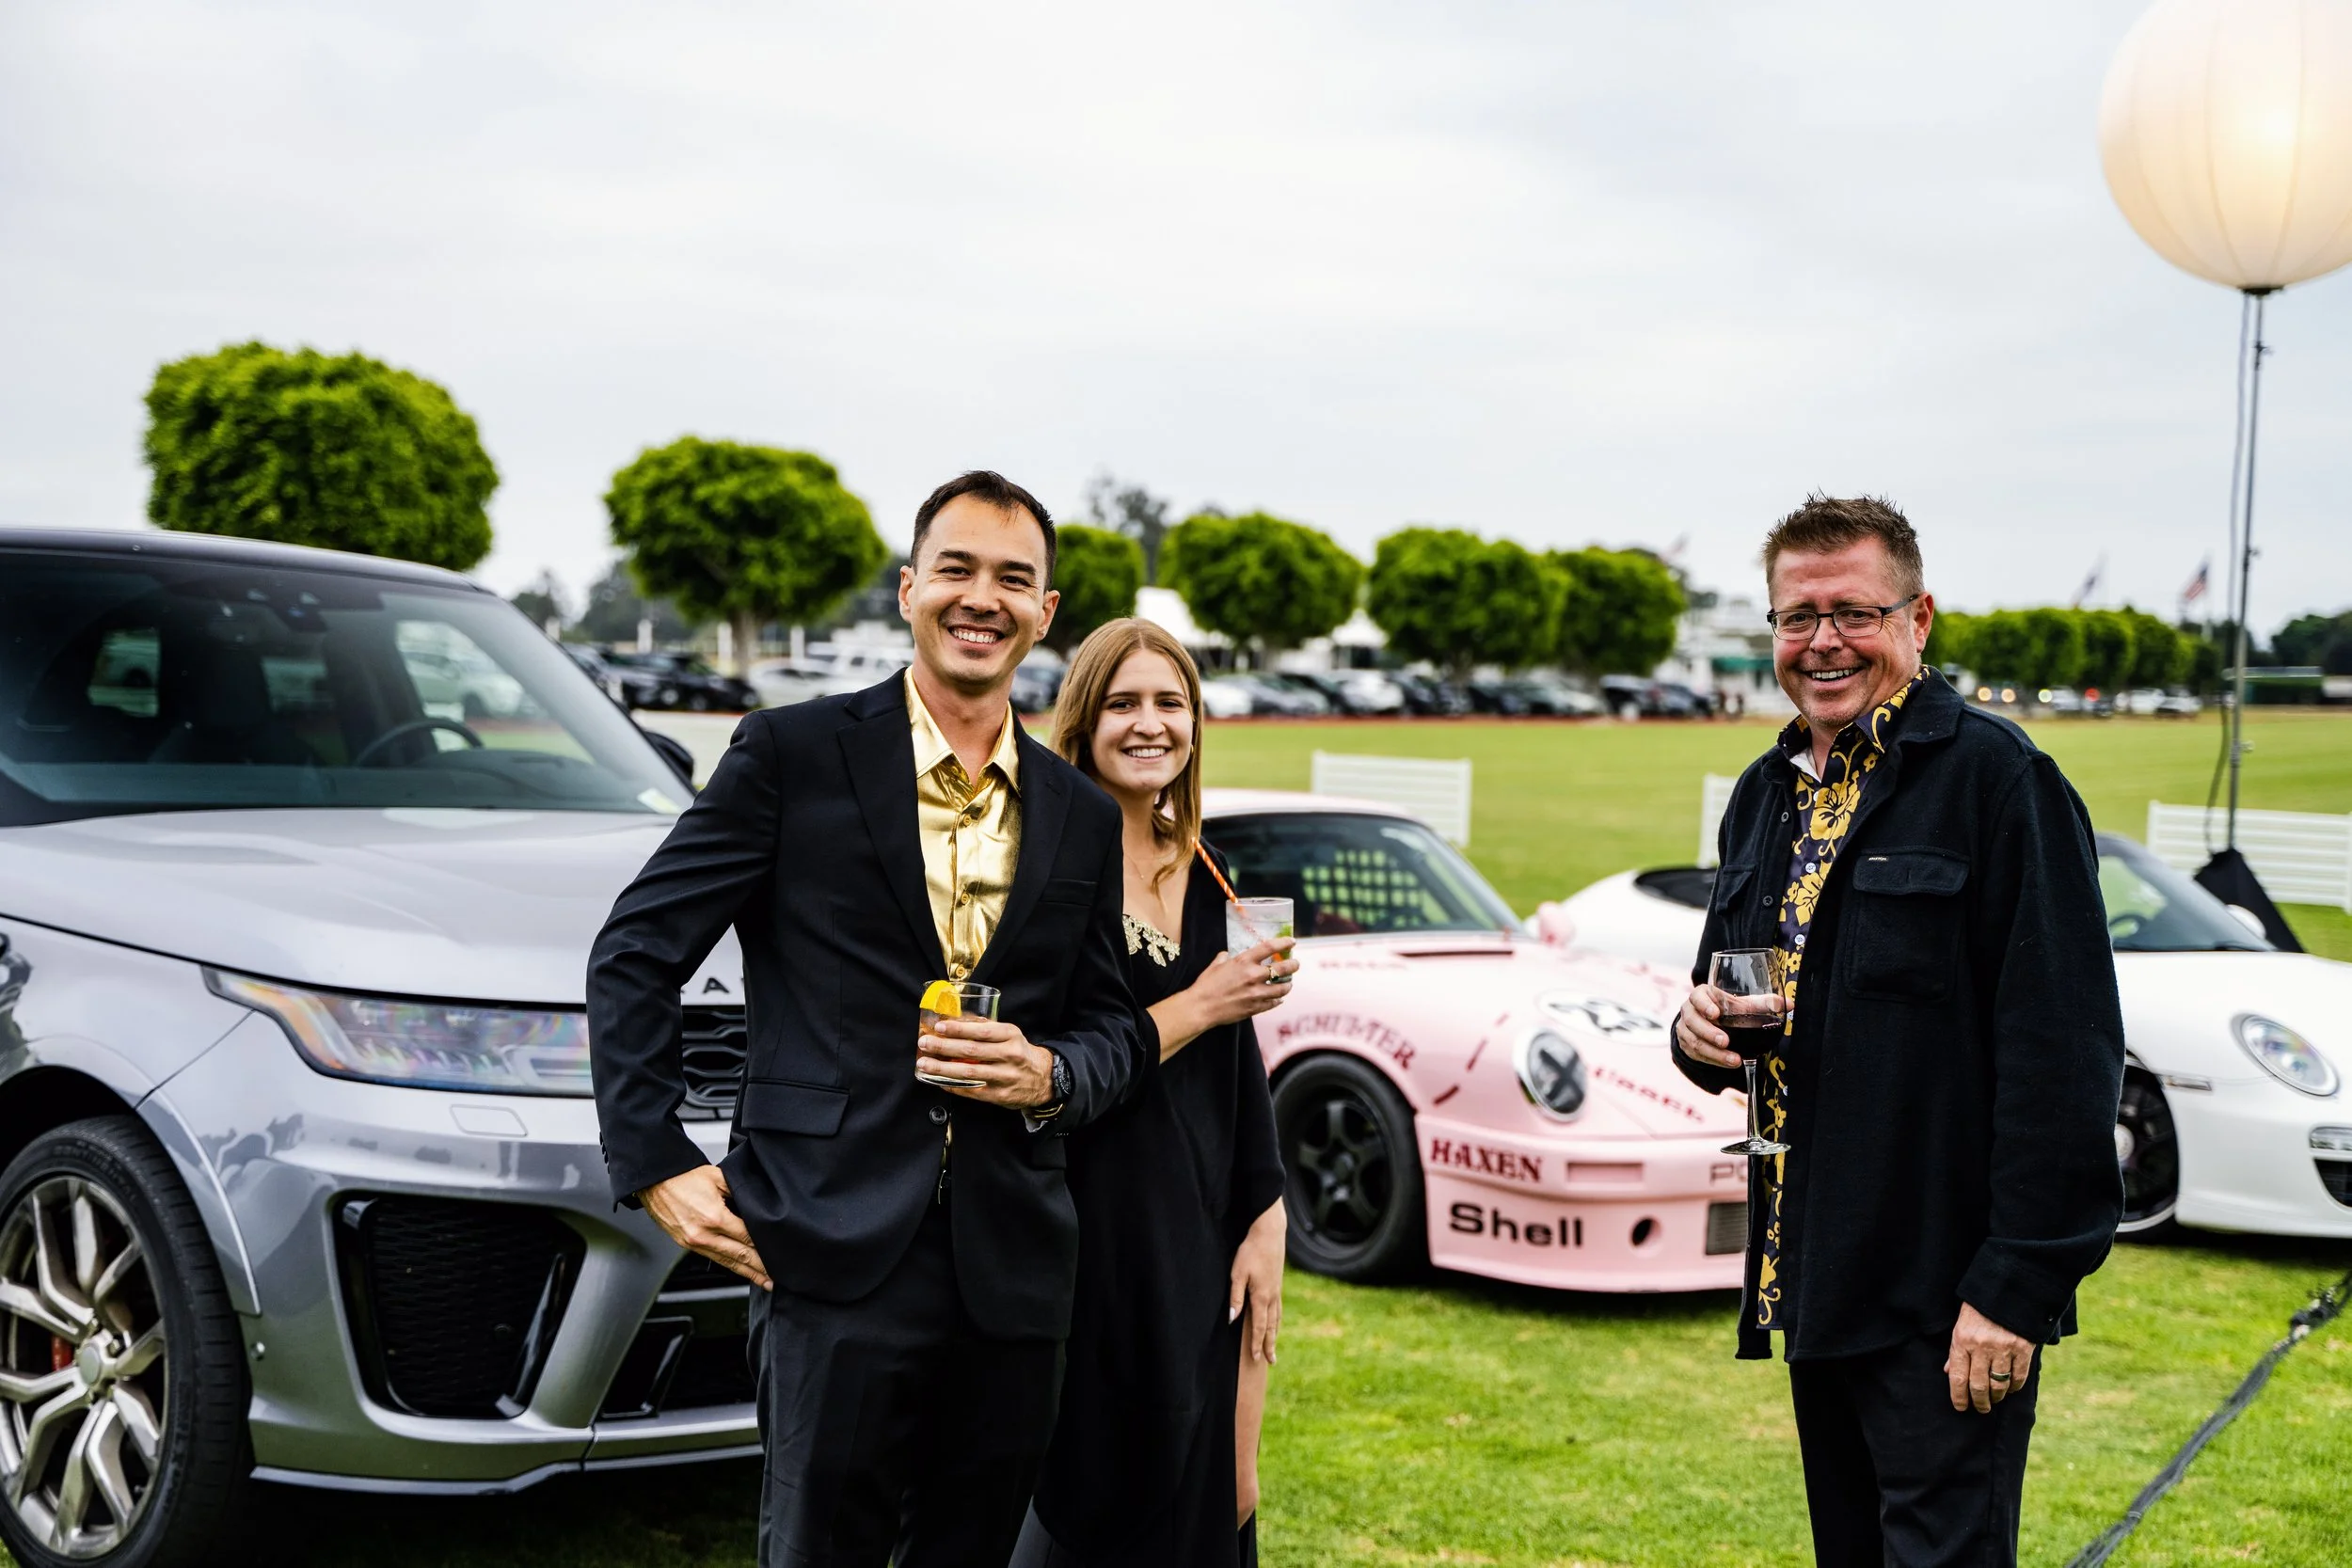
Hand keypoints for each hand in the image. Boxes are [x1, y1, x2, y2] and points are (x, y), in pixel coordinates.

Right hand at [640, 1164, 770, 1290]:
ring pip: (727, 1262)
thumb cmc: (684, 1178)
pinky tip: (740, 1270)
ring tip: (764, 1281)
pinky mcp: (687, 1246)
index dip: (764, 1247)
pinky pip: (714, 1259)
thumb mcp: (718, 1178)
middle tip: (778, 1276)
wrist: (656, 1183)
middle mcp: (704, 1234)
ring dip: (747, 1273)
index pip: (747, 1236)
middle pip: (740, 1255)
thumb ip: (739, 1191)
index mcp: (714, 1217)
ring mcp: (694, 1242)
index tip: (778, 1252)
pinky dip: (729, 1265)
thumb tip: (757, 1203)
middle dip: (760, 1267)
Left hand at [919, 1017, 1055, 1107]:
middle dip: (944, 1047)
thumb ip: (988, 1029)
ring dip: (943, 1069)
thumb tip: (957, 1022)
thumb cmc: (1020, 1053)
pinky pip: (972, 1090)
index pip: (982, 1031)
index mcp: (1011, 1036)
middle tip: (925, 1043)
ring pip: (969, 1072)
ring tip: (924, 1064)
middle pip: (972, 1051)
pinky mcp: (1000, 1095)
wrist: (1044, 1079)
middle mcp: (1010, 1055)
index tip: (940, 1027)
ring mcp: (1005, 1077)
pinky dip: (953, 1085)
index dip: (959, 1029)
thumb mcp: (1011, 1035)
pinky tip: (938, 1080)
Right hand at [1190, 939, 1299, 1028]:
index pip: (1269, 947)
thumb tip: (1227, 955)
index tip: (1292, 941)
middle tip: (1296, 964)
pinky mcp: (1256, 1008)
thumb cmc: (1206, 985)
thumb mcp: (1215, 966)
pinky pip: (1273, 1003)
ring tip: (1288, 984)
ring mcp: (1256, 993)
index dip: (1284, 943)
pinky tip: (1277, 998)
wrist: (1201, 1007)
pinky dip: (1277, 1000)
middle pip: (1283, 968)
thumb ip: (1224, 958)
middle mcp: (1253, 975)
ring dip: (1287, 985)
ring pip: (1282, 988)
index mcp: (1243, 961)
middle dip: (1293, 965)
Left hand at [1228, 1200, 1285, 1364]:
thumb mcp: (1237, 1274)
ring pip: (1277, 1318)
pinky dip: (1278, 1320)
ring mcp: (1277, 1290)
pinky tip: (1276, 1321)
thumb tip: (1232, 1319)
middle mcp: (1272, 1297)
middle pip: (1272, 1326)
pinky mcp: (1278, 1283)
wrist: (1269, 1234)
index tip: (1257, 1358)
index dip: (1257, 1344)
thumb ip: (1236, 1298)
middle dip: (1270, 1345)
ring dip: (1275, 1334)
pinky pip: (1279, 1308)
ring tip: (1274, 1347)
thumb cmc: (1250, 1252)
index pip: (1260, 1327)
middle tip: (1271, 1361)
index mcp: (1261, 1297)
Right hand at [1675, 984, 1779, 1069]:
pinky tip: (1729, 1063)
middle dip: (1709, 1033)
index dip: (1704, 1005)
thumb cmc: (1729, 1008)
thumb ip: (1764, 1003)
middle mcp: (1689, 1011)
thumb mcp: (1744, 1004)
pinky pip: (1697, 1054)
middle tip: (1725, 1041)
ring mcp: (1685, 1029)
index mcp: (1701, 995)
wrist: (1712, 1023)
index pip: (1696, 997)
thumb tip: (1790, 1004)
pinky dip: (1713, 1060)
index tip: (1716, 1014)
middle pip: (1692, 1021)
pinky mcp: (1686, 1045)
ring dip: (1714, 1052)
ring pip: (1694, 1041)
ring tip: (1734, 1059)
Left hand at [1945, 1301, 2034, 1412]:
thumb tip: (1948, 1372)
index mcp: (1962, 1340)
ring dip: (1997, 1397)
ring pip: (1998, 1384)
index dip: (1958, 1396)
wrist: (2007, 1290)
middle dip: (1979, 1402)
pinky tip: (2010, 1389)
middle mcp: (1981, 1347)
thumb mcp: (1961, 1326)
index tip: (1960, 1407)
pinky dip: (2014, 1387)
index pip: (1957, 1377)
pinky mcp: (2023, 1348)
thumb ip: (1955, 1351)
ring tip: (1995, 1400)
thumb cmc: (1979, 1310)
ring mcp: (2003, 1348)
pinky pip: (2018, 1376)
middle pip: (1978, 1386)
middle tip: (1981, 1409)